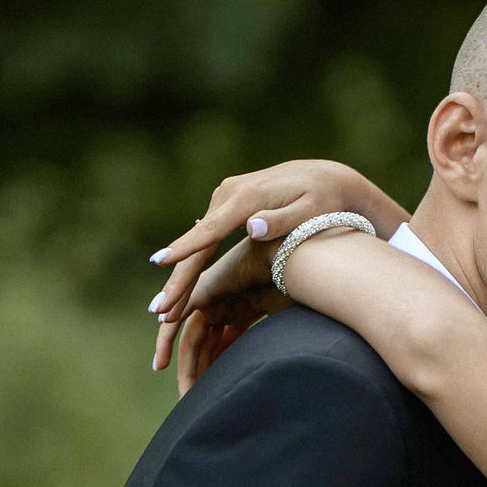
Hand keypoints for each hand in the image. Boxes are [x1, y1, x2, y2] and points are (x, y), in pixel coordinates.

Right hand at [147, 160, 409, 373]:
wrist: (328, 177)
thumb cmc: (326, 200)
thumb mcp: (311, 212)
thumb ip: (282, 222)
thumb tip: (250, 228)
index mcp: (247, 198)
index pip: (211, 230)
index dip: (186, 249)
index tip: (161, 263)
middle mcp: (230, 193)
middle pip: (198, 241)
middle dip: (178, 277)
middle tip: (158, 310)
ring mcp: (227, 195)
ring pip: (200, 241)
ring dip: (183, 275)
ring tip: (164, 310)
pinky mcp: (230, 201)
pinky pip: (207, 235)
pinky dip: (194, 261)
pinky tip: (182, 286)